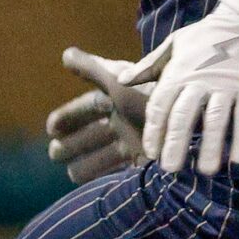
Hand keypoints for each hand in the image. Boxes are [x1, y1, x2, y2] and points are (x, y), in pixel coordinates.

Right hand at [45, 45, 157, 182]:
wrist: (187, 117)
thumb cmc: (150, 94)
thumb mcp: (119, 81)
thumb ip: (92, 68)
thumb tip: (65, 54)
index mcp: (116, 99)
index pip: (84, 108)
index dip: (67, 117)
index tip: (51, 127)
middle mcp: (121, 121)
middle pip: (88, 135)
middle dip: (71, 144)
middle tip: (55, 152)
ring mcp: (131, 141)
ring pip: (99, 157)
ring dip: (83, 165)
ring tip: (70, 173)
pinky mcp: (142, 159)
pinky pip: (115, 170)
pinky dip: (102, 176)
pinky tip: (89, 184)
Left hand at [125, 0, 238, 173]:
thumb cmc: (210, 34)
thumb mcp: (175, 43)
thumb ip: (149, 64)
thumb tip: (122, 80)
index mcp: (179, 71)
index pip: (161, 106)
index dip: (154, 131)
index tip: (152, 153)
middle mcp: (201, 80)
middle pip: (184, 117)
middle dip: (176, 145)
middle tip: (170, 169)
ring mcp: (228, 85)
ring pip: (216, 120)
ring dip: (211, 147)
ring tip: (206, 170)